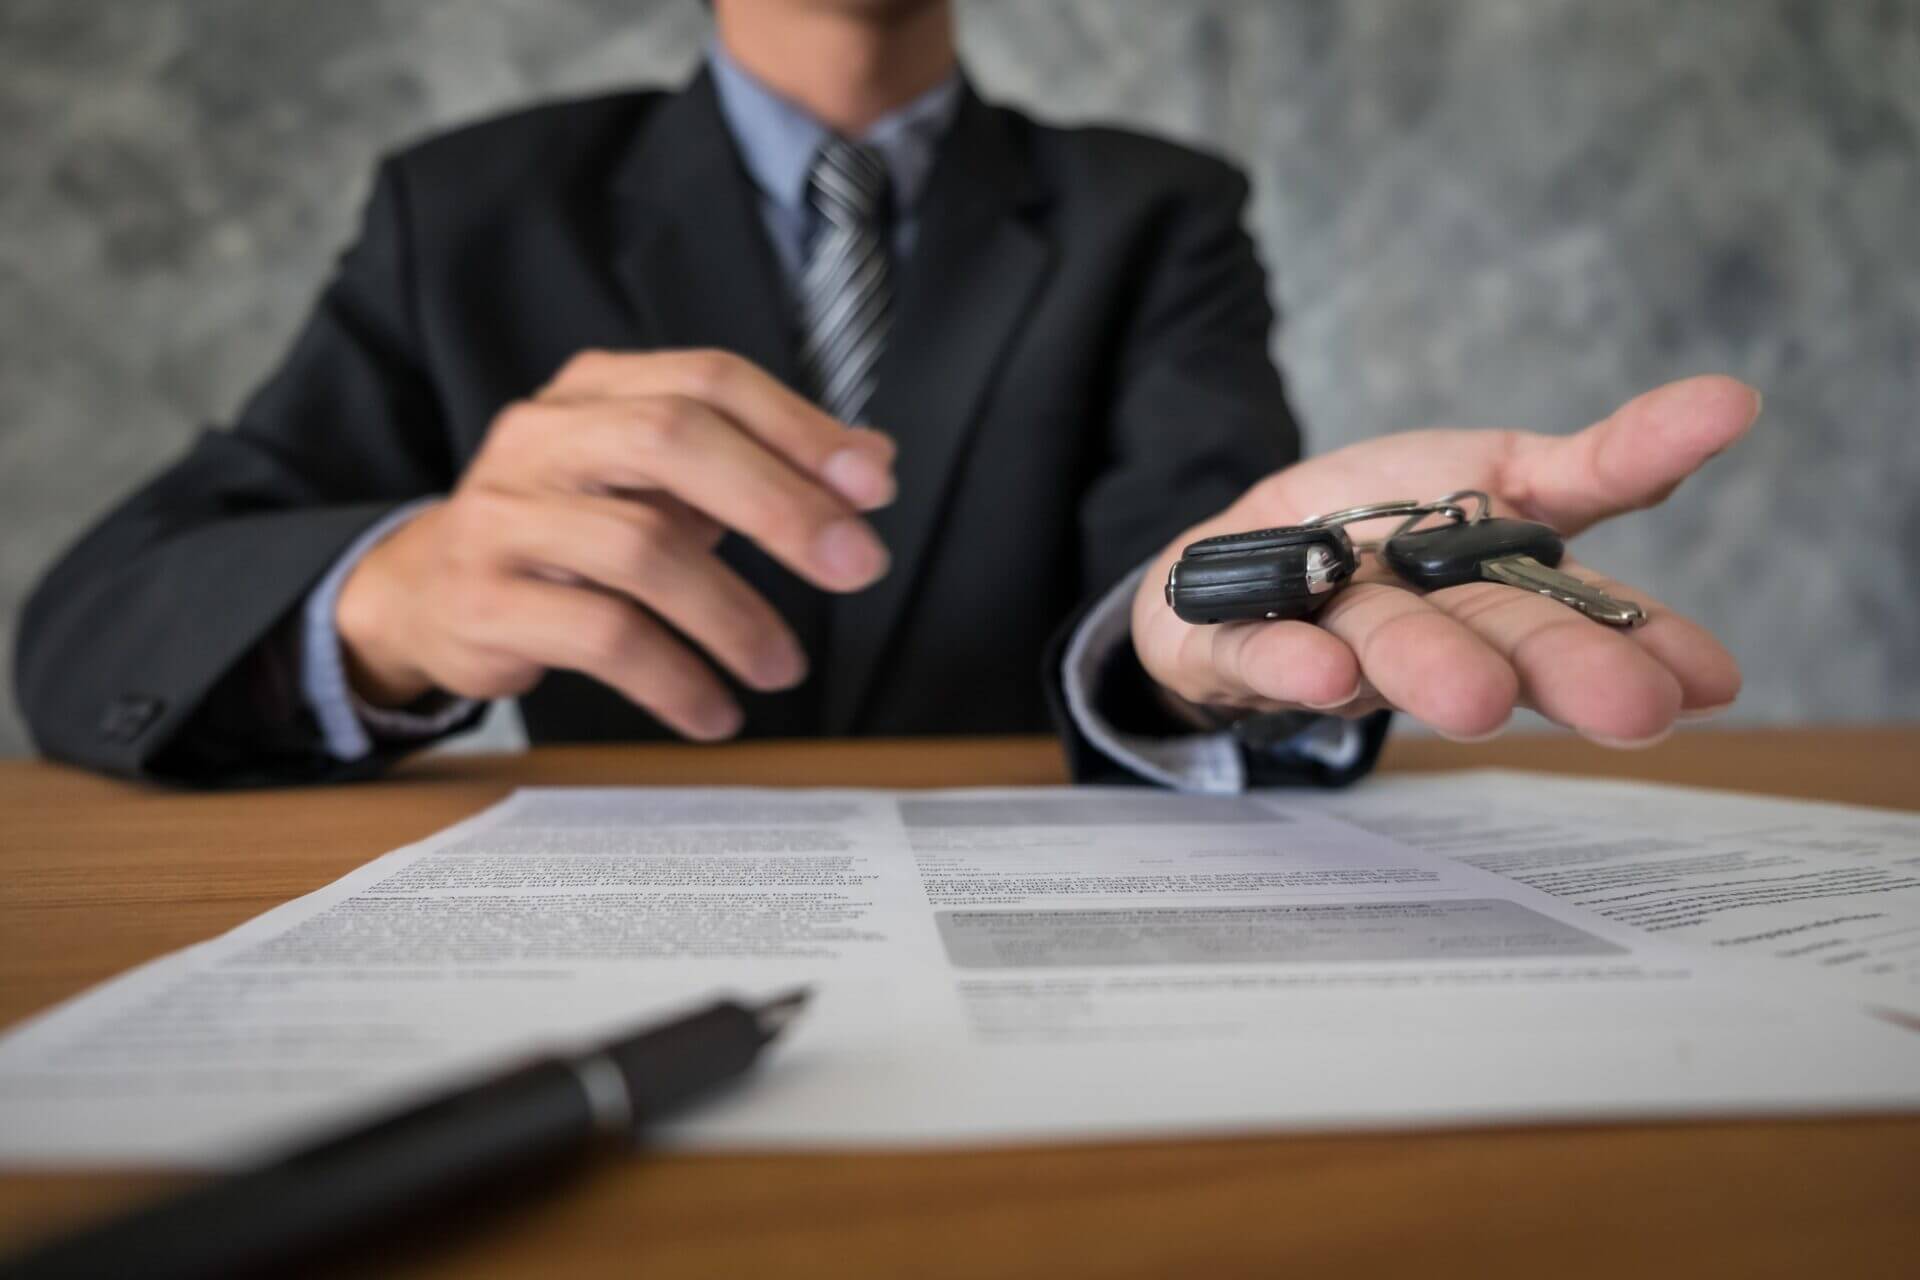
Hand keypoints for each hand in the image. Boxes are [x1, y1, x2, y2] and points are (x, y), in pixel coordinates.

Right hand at [336, 349, 895, 739]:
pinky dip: (676, 679)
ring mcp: (505, 516)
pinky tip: (715, 711)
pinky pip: (602, 637)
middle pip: (671, 440)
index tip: (873, 486)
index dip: (798, 428)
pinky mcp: (486, 601)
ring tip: (783, 668)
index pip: (708, 381)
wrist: (425, 592)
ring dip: (734, 616)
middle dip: (779, 504)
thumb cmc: (568, 530)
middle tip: (856, 567)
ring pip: (641, 549)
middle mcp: (543, 437)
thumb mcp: (659, 484)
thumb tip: (872, 463)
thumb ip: (759, 465)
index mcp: (594, 391)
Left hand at [1134, 376, 1756, 744]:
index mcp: (1495, 605)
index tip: (1713, 683)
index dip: (1643, 646)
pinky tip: (1323, 675)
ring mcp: (1329, 641)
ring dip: (1433, 672)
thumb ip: (1606, 463)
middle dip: (1559, 670)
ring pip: (1384, 653)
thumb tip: (1735, 402)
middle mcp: (1423, 636)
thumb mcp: (1502, 474)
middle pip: (1495, 644)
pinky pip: (1256, 654)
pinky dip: (1287, 666)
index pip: (1580, 617)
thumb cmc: (1382, 529)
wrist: (1236, 564)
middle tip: (1632, 709)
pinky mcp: (1233, 642)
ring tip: (1477, 699)